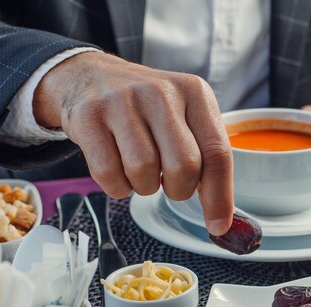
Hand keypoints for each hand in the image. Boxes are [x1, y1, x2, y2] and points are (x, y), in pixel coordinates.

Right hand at [33, 52, 232, 235]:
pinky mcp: (89, 117)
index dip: (220, 196)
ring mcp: (122, 102)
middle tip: (169, 182)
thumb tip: (221, 217)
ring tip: (140, 168)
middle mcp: (161, 92)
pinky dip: (117, 185)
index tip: (219, 225)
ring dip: (145, 186)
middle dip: (179, 189)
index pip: (217, 153)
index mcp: (194, 92)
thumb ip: (206, 158)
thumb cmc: (145, 109)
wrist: (90, 77)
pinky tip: (117, 166)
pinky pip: (109, 175)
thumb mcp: (184, 117)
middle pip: (184, 166)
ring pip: (145, 172)